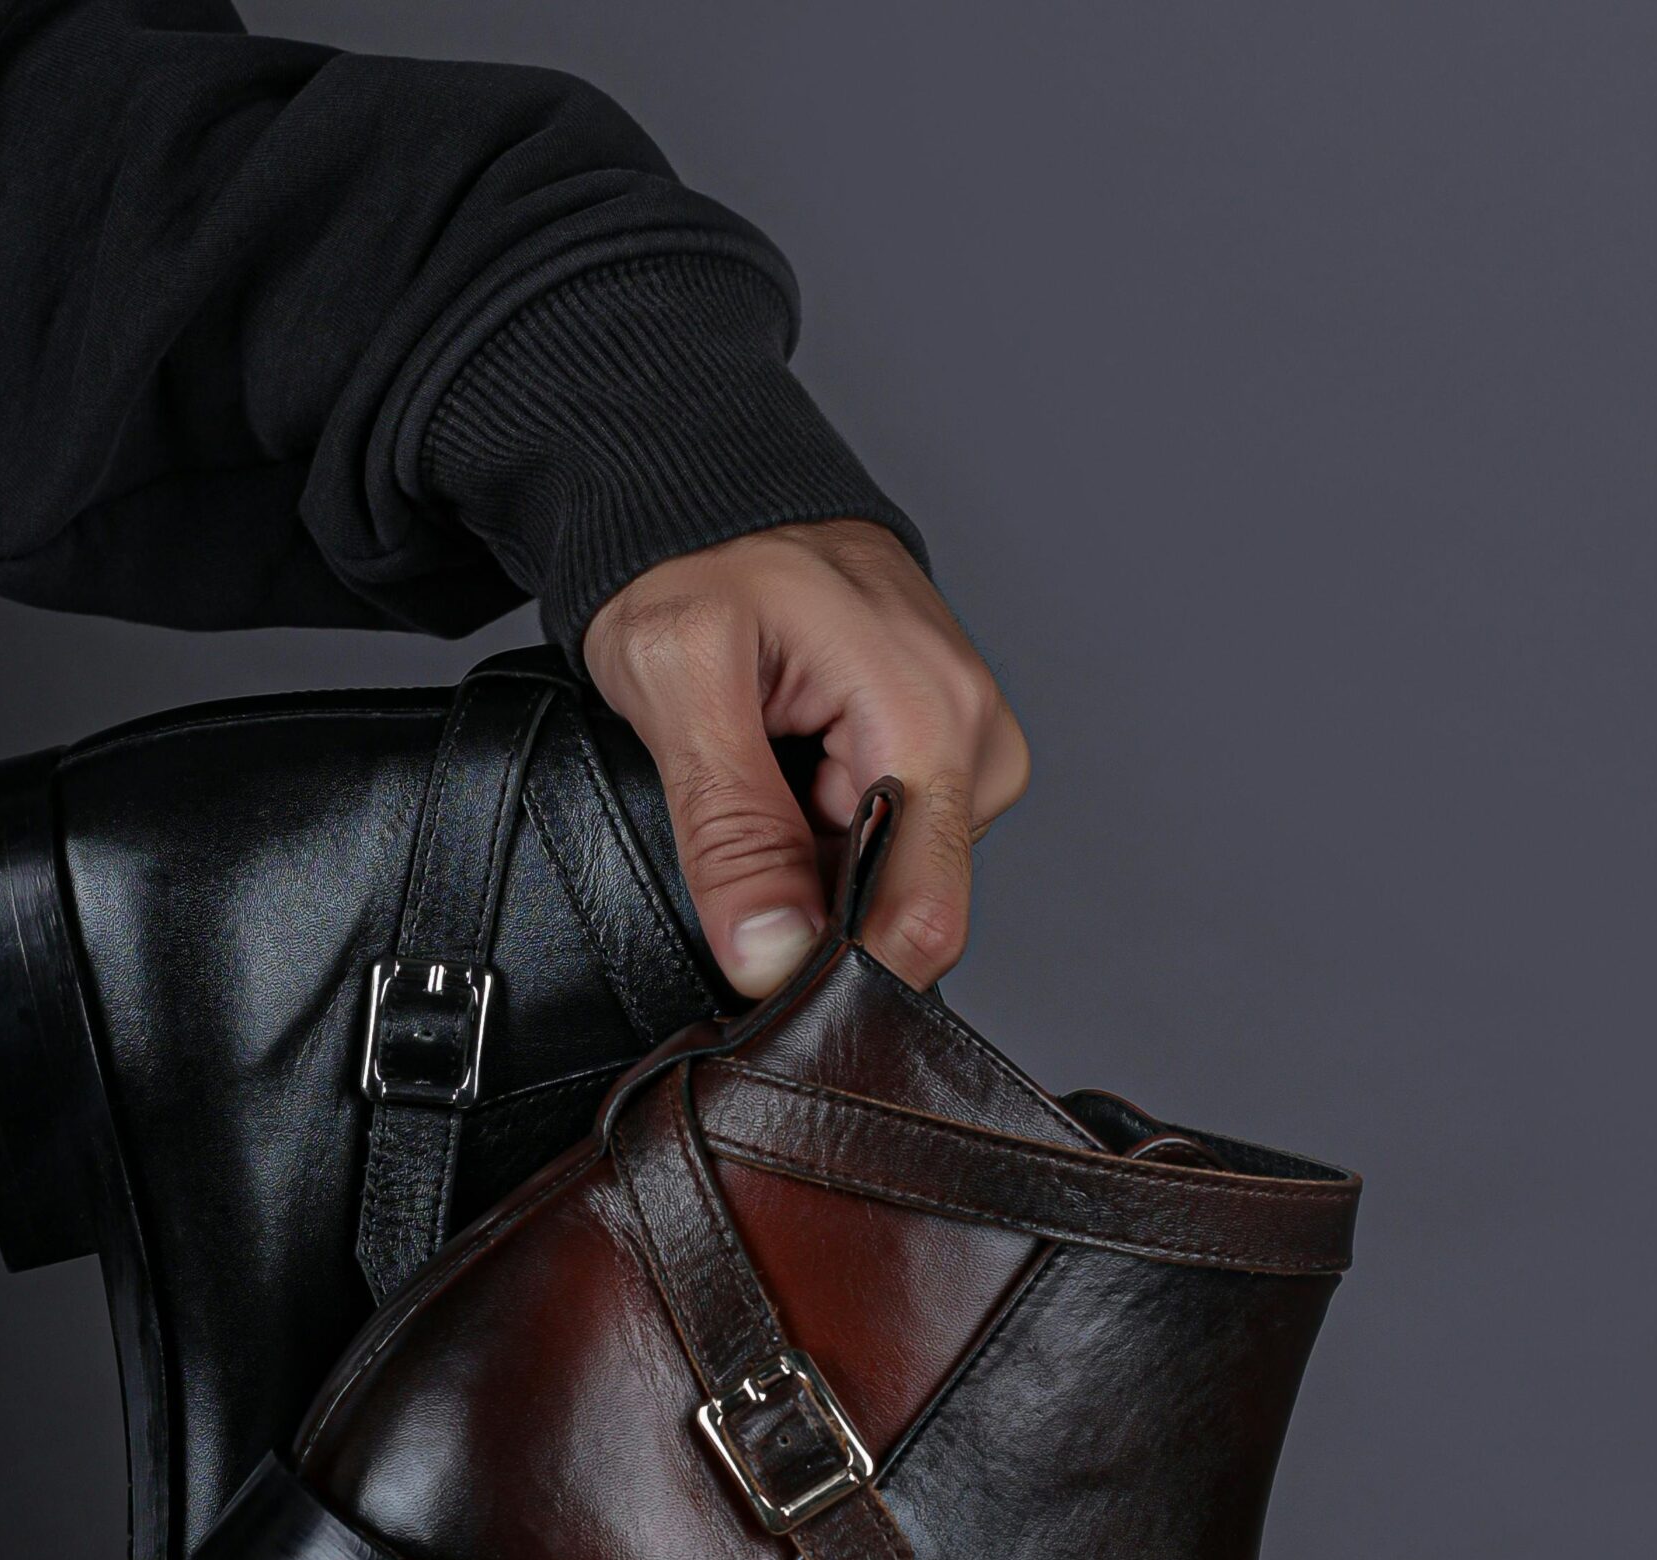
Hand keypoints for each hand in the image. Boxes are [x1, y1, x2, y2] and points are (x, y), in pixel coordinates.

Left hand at [582, 520, 1029, 996]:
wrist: (716, 492)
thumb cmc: (696, 558)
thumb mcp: (679, 682)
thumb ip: (730, 831)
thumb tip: (771, 957)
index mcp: (930, 717)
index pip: (922, 919)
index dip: (835, 970)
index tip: (757, 965)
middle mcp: (977, 736)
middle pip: (907, 908)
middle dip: (816, 903)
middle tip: (735, 823)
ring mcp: (971, 744)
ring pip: (895, 881)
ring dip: (815, 861)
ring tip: (761, 773)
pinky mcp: (949, 752)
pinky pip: (892, 840)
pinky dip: (827, 831)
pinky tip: (791, 772)